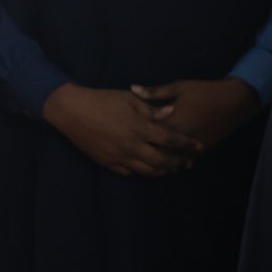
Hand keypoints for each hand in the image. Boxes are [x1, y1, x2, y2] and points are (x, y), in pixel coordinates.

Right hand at [41, 83, 203, 177]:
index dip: (187, 144)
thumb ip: (151, 109)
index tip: (199, 147)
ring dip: (162, 171)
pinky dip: (141, 171)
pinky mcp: (108, 163)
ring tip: (171, 169)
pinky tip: (147, 169)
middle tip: (188, 163)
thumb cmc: (102, 100)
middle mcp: (132, 146)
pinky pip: (129, 172)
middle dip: (177, 163)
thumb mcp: (129, 99)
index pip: (170, 140)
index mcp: (140, 128)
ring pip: (147, 170)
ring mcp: (119, 157)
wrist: (72, 112)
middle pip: (162, 161)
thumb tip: (171, 113)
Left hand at [130, 78, 259, 153]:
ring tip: (141, 166)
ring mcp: (190, 147)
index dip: (132, 137)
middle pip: (156, 153)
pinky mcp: (200, 151)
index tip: (120, 136)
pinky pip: (181, 162)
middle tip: (126, 156)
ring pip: (169, 162)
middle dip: (141, 156)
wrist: (233, 102)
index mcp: (172, 122)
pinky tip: (162, 168)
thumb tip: (133, 88)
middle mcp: (180, 139)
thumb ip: (154, 93)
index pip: (147, 134)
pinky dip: (172, 165)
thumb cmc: (204, 92)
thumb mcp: (178, 88)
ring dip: (156, 165)